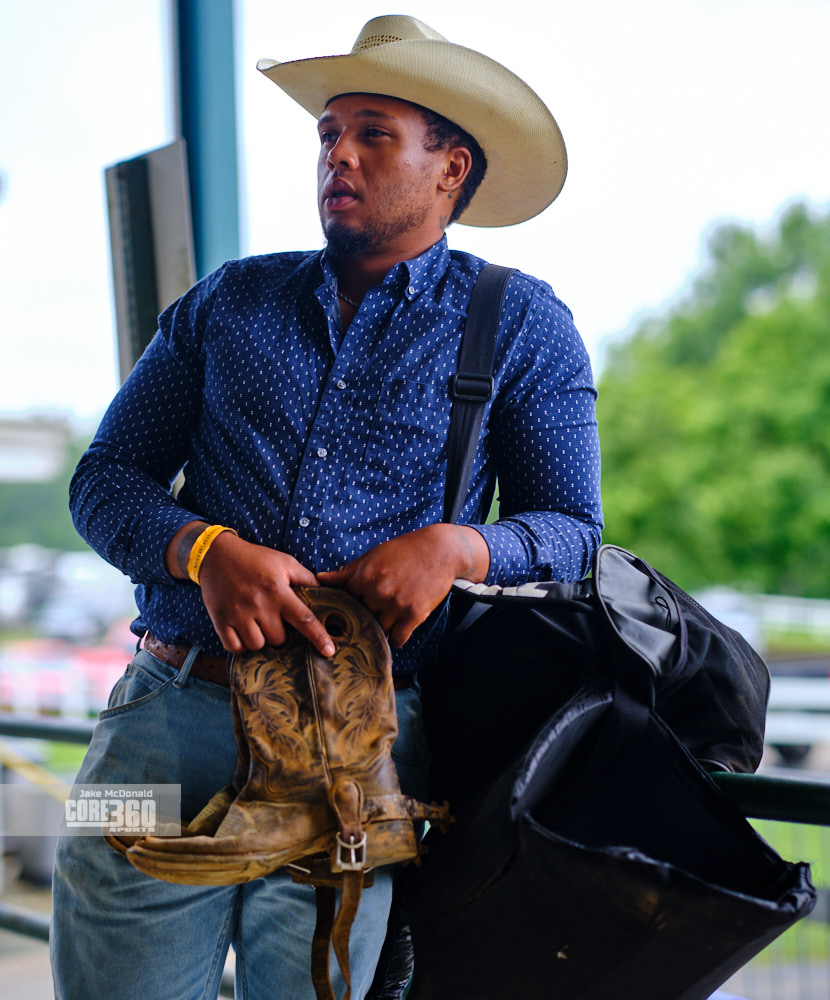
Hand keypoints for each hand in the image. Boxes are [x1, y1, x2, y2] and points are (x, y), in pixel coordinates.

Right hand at [178, 527, 333, 656]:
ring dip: (260, 639)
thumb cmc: (255, 559)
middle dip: (280, 633)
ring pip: (258, 645)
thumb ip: (305, 579)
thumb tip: (325, 593)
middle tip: (272, 618)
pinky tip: (242, 630)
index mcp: (278, 591)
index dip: (319, 637)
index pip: (304, 619)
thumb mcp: (284, 562)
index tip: (329, 651)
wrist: (217, 554)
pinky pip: (235, 648)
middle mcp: (259, 605)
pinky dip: (240, 644)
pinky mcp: (221, 621)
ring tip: (257, 622)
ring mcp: (238, 615)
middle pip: (279, 639)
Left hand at [317, 524, 489, 648]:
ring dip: (380, 632)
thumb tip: (319, 578)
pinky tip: (396, 633)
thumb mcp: (373, 556)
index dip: (349, 607)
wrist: (439, 550)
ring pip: (379, 630)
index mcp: (364, 577)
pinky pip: (398, 638)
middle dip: (364, 620)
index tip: (351, 612)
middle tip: (368, 622)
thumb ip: (346, 571)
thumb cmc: (404, 551)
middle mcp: (378, 592)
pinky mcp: (414, 614)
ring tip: (383, 629)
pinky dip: (396, 639)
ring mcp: (396, 604)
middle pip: (361, 618)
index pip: (346, 603)